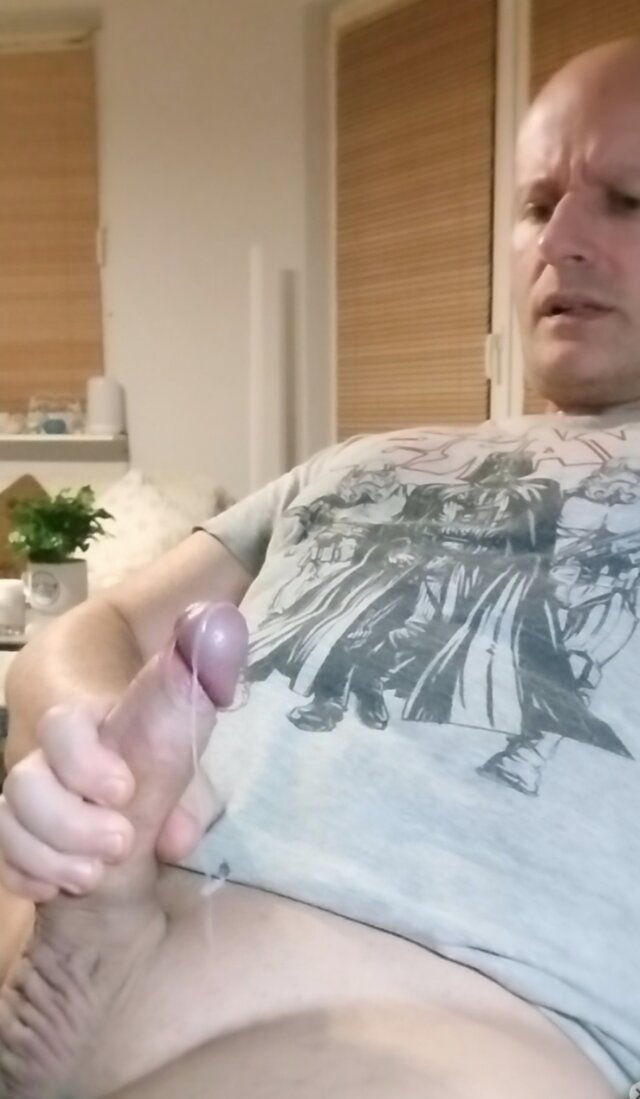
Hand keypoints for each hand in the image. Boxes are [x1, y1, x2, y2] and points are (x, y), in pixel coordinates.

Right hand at [0, 603, 246, 902]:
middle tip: (120, 845)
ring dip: (48, 854)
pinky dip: (25, 877)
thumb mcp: (187, 731)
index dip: (84, 760)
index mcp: (92, 730)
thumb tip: (218, 627)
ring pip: (7, 821)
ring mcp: (31, 803)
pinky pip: (2, 860)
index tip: (124, 790)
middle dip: (68, 821)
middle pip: (24, 780)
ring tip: (93, 877)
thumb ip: (197, 686)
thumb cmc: (164, 761)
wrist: (142, 813)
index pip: (63, 727)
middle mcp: (52, 763)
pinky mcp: (20, 844)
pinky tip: (56, 890)